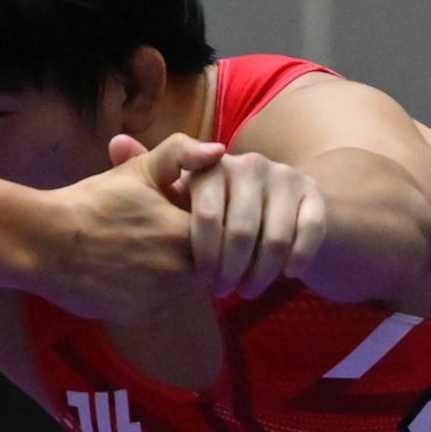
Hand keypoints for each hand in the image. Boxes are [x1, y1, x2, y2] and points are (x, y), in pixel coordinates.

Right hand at [38, 133, 225, 320]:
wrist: (45, 244)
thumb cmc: (92, 202)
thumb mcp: (138, 169)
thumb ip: (182, 155)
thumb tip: (219, 151)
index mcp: (186, 233)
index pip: (220, 232)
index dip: (201, 222)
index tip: (179, 213)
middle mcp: (181, 272)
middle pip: (205, 261)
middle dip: (190, 248)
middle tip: (158, 233)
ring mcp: (163, 299)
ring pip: (186, 285)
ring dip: (175, 271)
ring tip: (142, 251)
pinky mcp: (145, 317)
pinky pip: (164, 304)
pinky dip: (155, 291)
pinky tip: (129, 272)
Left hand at [113, 135, 328, 299]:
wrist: (283, 204)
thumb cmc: (221, 205)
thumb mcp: (186, 190)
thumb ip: (155, 172)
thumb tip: (115, 140)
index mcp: (215, 166)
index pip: (205, 214)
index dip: (203, 253)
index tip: (200, 279)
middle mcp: (251, 165)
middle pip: (239, 230)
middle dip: (229, 268)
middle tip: (221, 291)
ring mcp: (286, 179)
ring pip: (273, 237)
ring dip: (260, 272)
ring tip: (248, 290)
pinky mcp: (315, 196)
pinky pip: (308, 233)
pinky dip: (297, 259)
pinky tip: (287, 277)